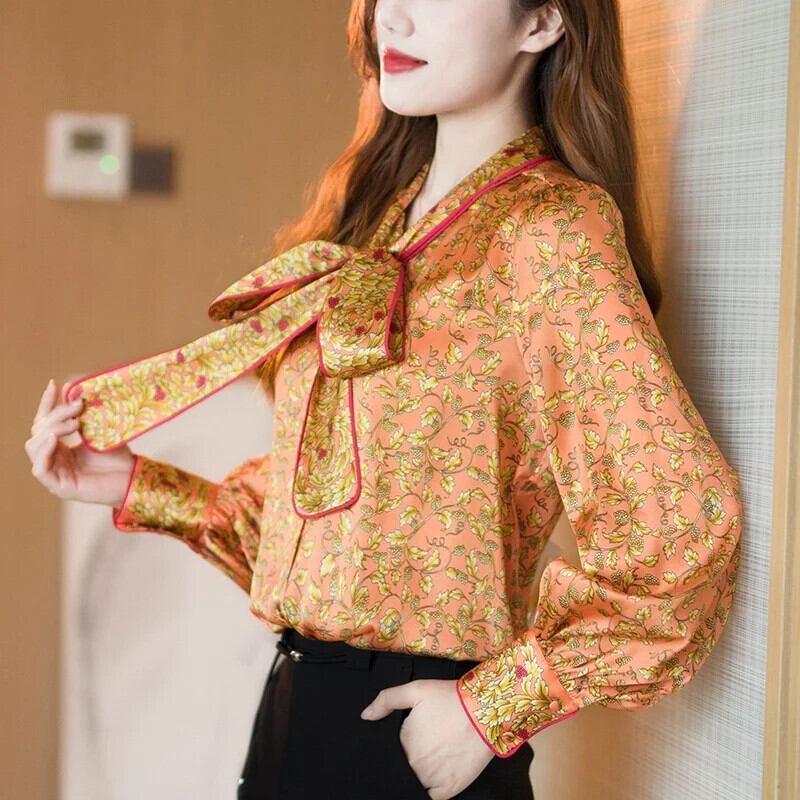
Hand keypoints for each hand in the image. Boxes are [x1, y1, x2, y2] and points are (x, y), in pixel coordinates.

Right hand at [25, 379, 136, 505]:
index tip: (54, 384)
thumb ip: (87, 415)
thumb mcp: (100, 431)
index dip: (47, 403)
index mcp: (61, 447)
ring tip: (74, 424)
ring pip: (34, 446)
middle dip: (56, 414)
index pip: (45, 422)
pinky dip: (44, 452)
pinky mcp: (59, 487)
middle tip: (78, 407)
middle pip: (40, 430)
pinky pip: (39, 469)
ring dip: (51, 430)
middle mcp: (54, 459)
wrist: (133, 477)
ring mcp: (55, 473)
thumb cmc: (118, 457)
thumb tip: (76, 388)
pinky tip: (55, 439)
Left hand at [360, 678, 493, 799]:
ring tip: (437, 753)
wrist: (485, 711)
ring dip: (422, 772)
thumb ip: (386, 700)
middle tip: (430, 741)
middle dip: (413, 756)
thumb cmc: (451, 699)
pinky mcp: (449, 790)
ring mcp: (432, 780)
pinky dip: (433, 787)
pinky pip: (432, 796)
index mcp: (404, 742)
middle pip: (405, 767)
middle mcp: (415, 765)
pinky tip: (441, 770)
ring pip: (417, 782)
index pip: (394, 750)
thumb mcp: (415, 689)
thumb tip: (366, 715)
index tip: (417, 734)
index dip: (404, 741)